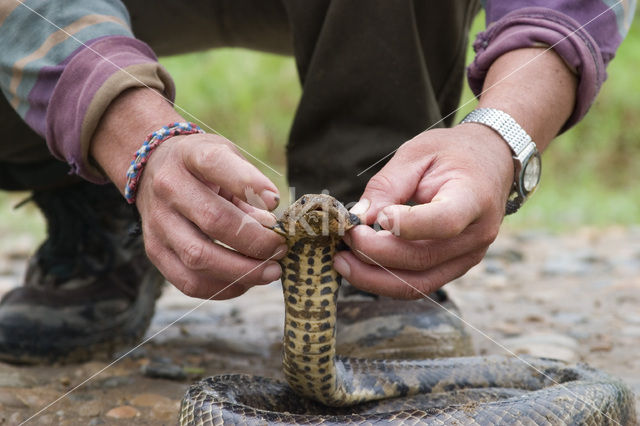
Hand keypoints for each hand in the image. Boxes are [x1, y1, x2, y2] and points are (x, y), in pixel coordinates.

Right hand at [135, 132, 285, 299]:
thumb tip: (269, 226)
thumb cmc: (204, 168)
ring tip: (270, 272)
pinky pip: (187, 281)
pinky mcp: (154, 250)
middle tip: (280, 249)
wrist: (154, 169)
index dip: (248, 183)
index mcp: (190, 155)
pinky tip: (244, 282)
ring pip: (198, 257)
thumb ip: (249, 189)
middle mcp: (168, 187)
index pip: (215, 164)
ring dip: (242, 271)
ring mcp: (157, 221)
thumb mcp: (228, 159)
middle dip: (255, 241)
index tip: (275, 201)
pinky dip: (221, 287)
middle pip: (213, 220)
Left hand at [333, 124, 512, 298]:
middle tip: (345, 237)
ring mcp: (468, 257)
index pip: (444, 222)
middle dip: (374, 253)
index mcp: (474, 197)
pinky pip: (418, 284)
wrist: (490, 163)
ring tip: (341, 261)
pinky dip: (384, 280)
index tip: (376, 217)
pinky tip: (359, 266)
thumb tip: (358, 218)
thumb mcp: (416, 153)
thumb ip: (387, 186)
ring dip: (373, 278)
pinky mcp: (454, 267)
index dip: (407, 225)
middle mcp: (477, 235)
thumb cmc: (452, 153)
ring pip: (417, 283)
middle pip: (422, 259)